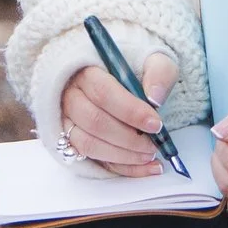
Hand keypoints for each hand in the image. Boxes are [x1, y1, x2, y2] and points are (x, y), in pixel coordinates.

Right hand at [61, 52, 178, 176]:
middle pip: (94, 122)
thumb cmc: (135, 70)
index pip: (103, 93)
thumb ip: (159, 73)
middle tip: (153, 145)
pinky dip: (121, 168)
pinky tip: (145, 167)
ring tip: (149, 155)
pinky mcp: (72, 141)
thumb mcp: (153, 60)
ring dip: (123, 156)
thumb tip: (155, 98)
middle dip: (128, 138)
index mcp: (87, 71)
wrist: (123, 80)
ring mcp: (68, 121)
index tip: (155, 124)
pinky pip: (94, 160)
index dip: (130, 112)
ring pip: (88, 144)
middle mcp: (71, 96)